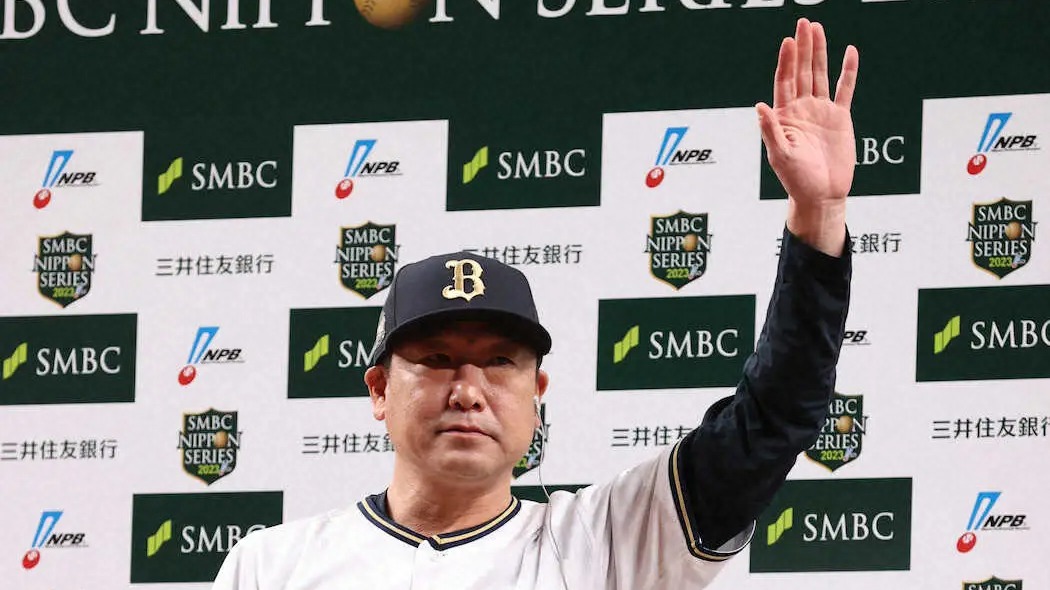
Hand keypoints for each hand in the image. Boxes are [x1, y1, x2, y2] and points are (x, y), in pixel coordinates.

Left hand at [757, 19, 858, 255]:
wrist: (822, 194)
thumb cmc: (797, 180)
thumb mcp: (780, 156)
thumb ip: (771, 130)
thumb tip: (760, 106)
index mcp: (785, 116)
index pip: (784, 82)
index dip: (786, 61)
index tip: (788, 41)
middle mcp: (802, 109)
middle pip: (802, 72)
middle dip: (802, 48)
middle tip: (803, 23)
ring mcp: (821, 112)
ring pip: (820, 75)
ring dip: (820, 53)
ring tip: (818, 29)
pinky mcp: (840, 118)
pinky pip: (845, 90)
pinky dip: (847, 72)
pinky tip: (849, 53)